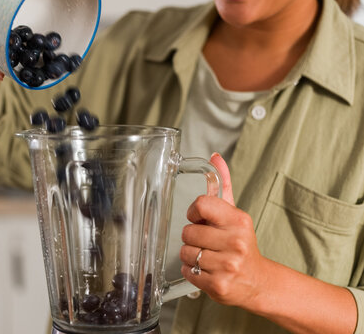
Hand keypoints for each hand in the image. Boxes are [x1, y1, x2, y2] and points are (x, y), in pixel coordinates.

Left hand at [180, 153, 267, 308]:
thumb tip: (215, 157)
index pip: (201, 205)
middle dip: (192, 237)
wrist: (257, 281)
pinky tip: (206, 270)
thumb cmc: (240, 243)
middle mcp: (235, 242)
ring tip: (207, 257)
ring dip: (191, 255)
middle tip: (206, 242)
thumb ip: (223, 185)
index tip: (198, 218)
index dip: (193, 212)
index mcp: (238, 220)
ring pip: (186, 253)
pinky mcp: (218, 285)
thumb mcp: (234, 213)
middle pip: (188, 232)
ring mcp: (227, 265)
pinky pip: (187, 271)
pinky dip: (191, 271)